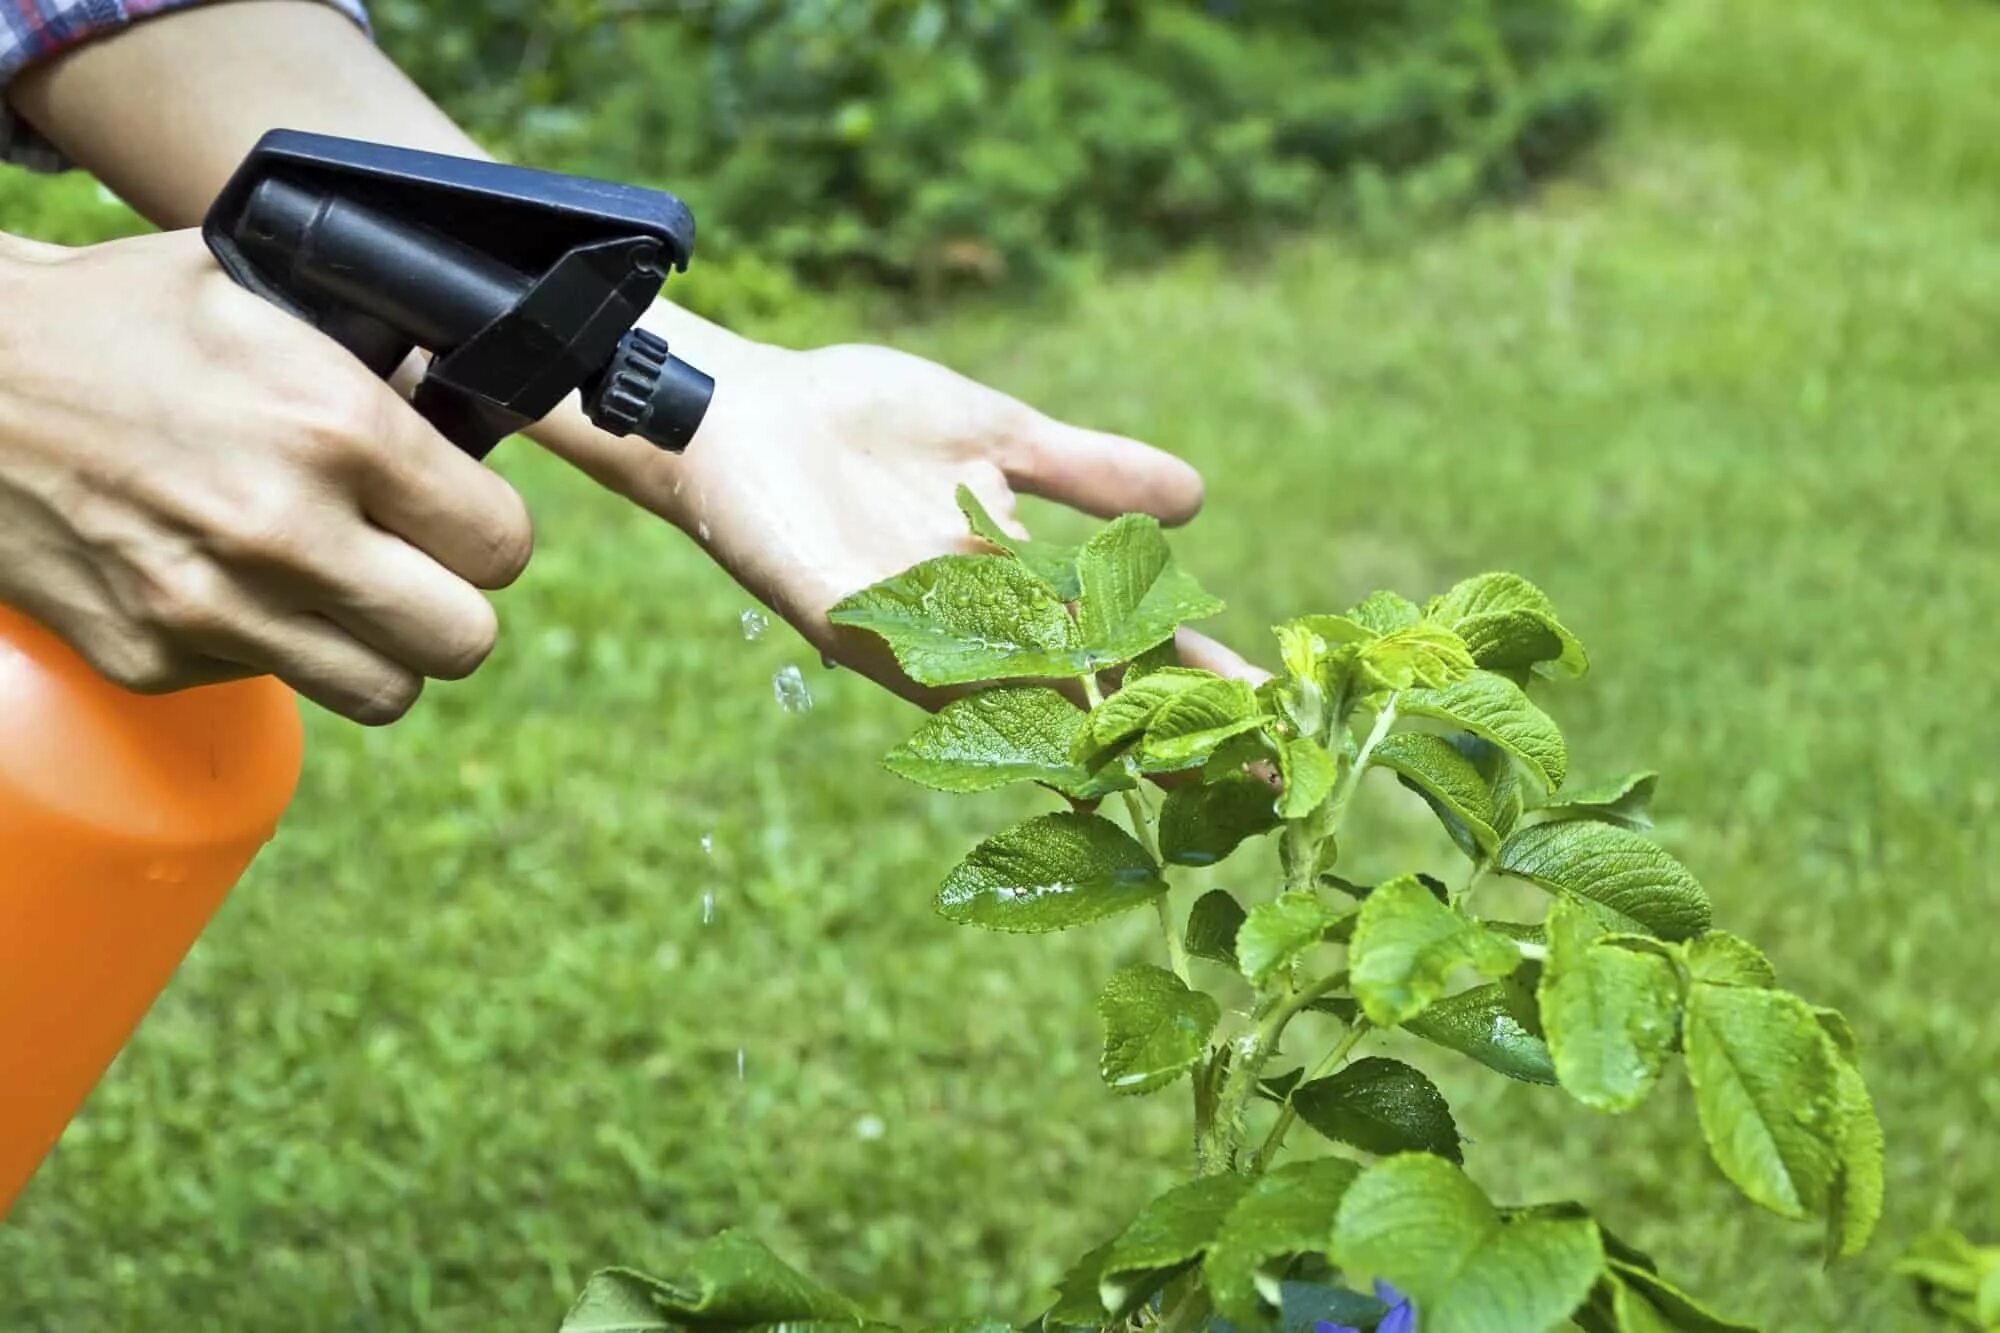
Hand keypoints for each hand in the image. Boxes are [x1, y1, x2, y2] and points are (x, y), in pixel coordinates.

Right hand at [0, 229, 532, 722]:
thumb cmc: (116, 322)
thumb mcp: (263, 293)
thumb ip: (379, 360)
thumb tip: (468, 409)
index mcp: (335, 427)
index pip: (501, 543)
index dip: (487, 530)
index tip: (459, 516)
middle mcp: (286, 532)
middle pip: (466, 640)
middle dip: (451, 602)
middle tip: (414, 566)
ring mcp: (217, 609)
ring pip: (386, 692)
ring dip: (378, 648)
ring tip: (339, 590)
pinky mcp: (155, 658)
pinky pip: (273, 685)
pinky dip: (269, 646)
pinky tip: (228, 578)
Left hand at [536, 337, 1261, 703]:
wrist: (746, 408)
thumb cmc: (864, 422)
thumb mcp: (1002, 436)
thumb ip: (1091, 472)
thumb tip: (1197, 501)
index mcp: (1018, 589)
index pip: (1129, 647)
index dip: (1203, 684)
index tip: (1280, 717)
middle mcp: (977, 630)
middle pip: (1091, 692)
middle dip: (1170, 736)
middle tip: (1255, 784)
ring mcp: (917, 633)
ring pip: (1024, 696)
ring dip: (1101, 736)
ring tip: (1182, 773)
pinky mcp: (850, 619)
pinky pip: (924, 664)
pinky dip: (986, 695)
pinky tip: (1053, 730)